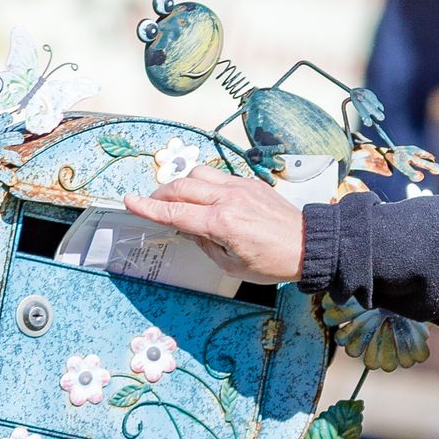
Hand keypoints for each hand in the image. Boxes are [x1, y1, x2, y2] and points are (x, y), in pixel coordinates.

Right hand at [123, 166, 303, 284]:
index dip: (149, 208)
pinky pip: (218, 176)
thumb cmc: (273, 262)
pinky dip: (204, 184)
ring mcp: (240, 187)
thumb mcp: (231, 264)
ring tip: (179, 200)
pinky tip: (206, 198)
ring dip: (182, 185)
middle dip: (160, 194)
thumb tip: (187, 227)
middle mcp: (229, 199)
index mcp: (222, 223)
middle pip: (181, 187)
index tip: (130, 202)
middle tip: (153, 204)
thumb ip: (204, 243)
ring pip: (198, 174)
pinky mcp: (250, 182)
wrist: (308, 245)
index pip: (176, 212)